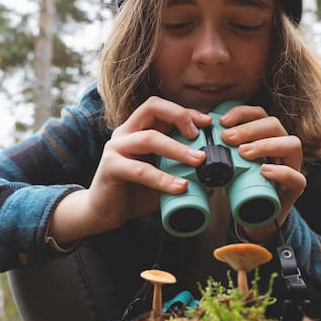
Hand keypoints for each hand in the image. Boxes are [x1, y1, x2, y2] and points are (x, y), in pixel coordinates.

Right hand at [52, 97, 211, 240]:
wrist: (105, 213)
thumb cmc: (135, 192)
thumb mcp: (164, 176)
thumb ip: (183, 171)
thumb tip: (215, 173)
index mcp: (138, 129)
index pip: (162, 107)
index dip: (186, 111)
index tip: (209, 122)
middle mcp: (126, 132)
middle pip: (152, 107)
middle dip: (180, 116)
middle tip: (201, 136)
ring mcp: (116, 148)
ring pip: (149, 138)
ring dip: (177, 148)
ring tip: (199, 161)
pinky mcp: (111, 167)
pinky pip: (140, 170)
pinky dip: (163, 178)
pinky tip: (180, 187)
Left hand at [218, 104, 305, 242]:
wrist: (254, 218)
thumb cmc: (241, 186)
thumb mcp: (229, 164)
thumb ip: (220, 149)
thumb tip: (198, 134)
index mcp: (267, 136)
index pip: (260, 114)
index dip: (242, 113)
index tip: (221, 121)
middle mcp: (283, 147)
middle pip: (275, 125)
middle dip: (250, 129)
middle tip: (227, 138)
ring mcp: (293, 167)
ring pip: (292, 145)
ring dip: (266, 145)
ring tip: (243, 153)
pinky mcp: (296, 189)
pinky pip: (297, 178)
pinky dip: (281, 172)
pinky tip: (264, 171)